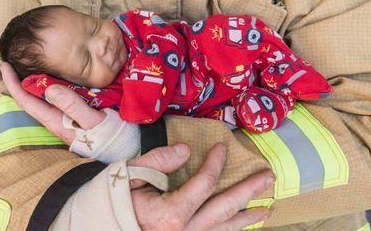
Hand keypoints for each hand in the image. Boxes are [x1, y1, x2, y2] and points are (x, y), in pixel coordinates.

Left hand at [0, 62, 104, 143]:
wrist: (127, 151)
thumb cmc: (111, 138)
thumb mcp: (94, 121)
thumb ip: (73, 106)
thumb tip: (48, 88)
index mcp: (57, 122)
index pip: (27, 102)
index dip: (13, 84)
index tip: (5, 65)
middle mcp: (58, 121)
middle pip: (31, 100)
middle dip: (20, 81)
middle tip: (16, 59)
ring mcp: (66, 119)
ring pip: (44, 99)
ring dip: (36, 83)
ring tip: (32, 64)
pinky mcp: (76, 117)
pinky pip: (58, 99)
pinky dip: (52, 85)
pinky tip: (57, 77)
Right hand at [128, 143, 273, 230]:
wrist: (102, 229)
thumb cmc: (116, 202)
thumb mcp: (131, 175)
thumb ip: (158, 161)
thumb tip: (186, 150)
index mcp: (170, 213)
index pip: (204, 184)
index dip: (216, 163)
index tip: (222, 147)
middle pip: (224, 208)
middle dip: (248, 191)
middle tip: (268, 177)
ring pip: (224, 229)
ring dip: (247, 216)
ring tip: (267, 208)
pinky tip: (240, 225)